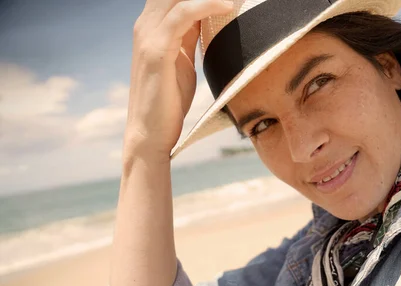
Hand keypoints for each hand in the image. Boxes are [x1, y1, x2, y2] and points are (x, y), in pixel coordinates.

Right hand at [124, 0, 232, 160]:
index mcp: (153, 25)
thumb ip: (191, 35)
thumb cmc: (169, 100)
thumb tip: (210, 19)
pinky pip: (182, 15)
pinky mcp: (155, 49)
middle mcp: (146, 24)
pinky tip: (228, 5)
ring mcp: (148, 35)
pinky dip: (206, 5)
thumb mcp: (183, 59)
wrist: (150, 133)